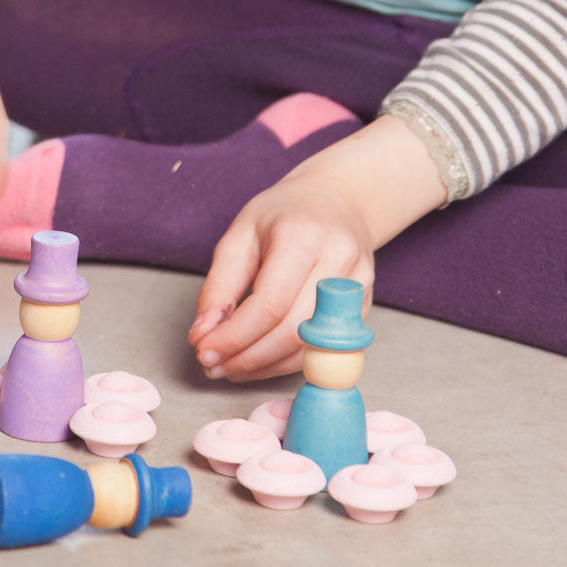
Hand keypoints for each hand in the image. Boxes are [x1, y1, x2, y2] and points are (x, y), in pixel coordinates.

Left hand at [187, 114, 447, 381]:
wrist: (338, 201)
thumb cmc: (285, 214)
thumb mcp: (242, 235)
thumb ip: (219, 285)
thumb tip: (203, 334)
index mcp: (304, 236)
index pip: (270, 304)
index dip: (234, 336)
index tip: (203, 349)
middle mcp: (339, 262)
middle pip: (293, 331)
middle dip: (247, 357)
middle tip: (212, 364)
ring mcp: (357, 288)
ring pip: (310, 348)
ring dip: (264, 366)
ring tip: (230, 365)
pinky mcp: (363, 308)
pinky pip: (323, 349)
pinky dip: (286, 362)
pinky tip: (259, 360)